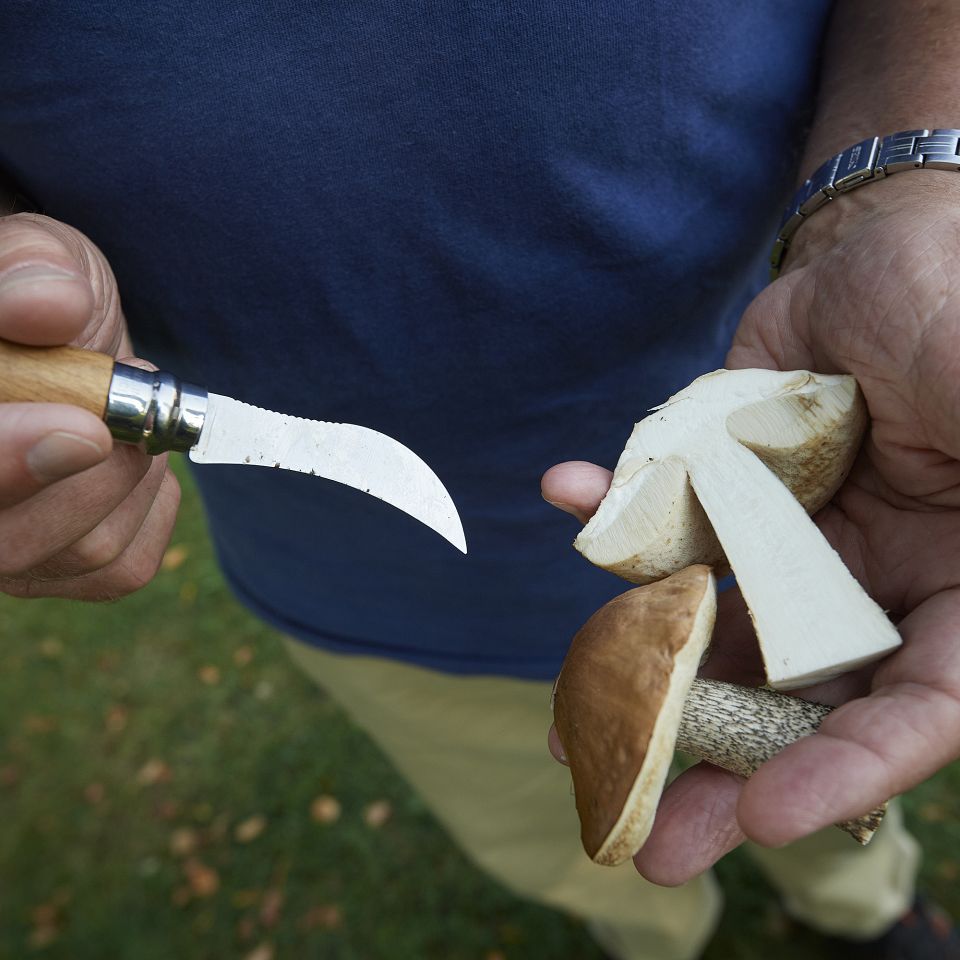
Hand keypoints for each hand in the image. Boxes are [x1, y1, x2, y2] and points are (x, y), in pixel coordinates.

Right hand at [0, 214, 179, 599]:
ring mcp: (8, 548)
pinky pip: (125, 564)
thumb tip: (49, 306)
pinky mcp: (61, 572)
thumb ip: (30, 269)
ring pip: (85, 550)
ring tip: (124, 418)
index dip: (10, 461)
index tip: (88, 429)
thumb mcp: (35, 257)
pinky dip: (152, 505)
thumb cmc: (40, 298)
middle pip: (14, 542)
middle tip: (122, 406)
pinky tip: (132, 461)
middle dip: (94, 473)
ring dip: (132, 473)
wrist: (70, 346)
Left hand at [543, 174, 959, 883]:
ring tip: (569, 730)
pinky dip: (614, 513)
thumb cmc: (955, 306)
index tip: (766, 819)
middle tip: (644, 837)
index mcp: (956, 586)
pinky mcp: (723, 494)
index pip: (918, 709)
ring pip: (713, 630)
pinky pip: (663, 522)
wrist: (876, 252)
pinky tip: (570, 491)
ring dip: (642, 675)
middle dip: (722, 765)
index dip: (846, 769)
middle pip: (799, 698)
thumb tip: (959, 613)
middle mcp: (870, 583)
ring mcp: (786, 545)